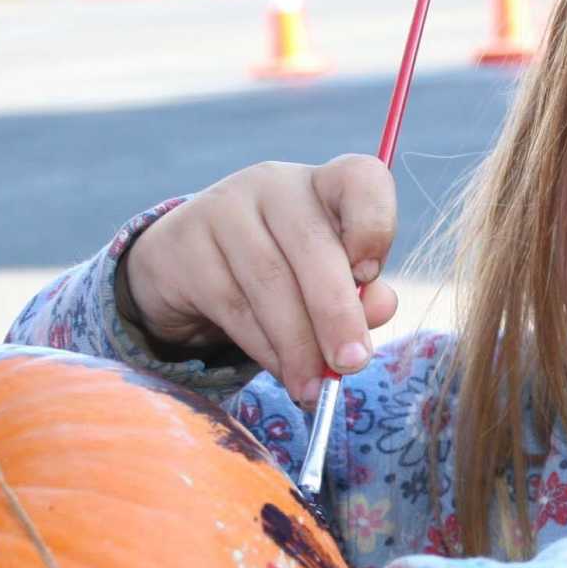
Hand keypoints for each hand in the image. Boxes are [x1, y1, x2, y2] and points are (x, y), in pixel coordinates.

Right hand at [125, 156, 400, 402]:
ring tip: (316, 388)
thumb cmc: (281, 273)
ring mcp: (225, 209)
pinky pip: (232, 304)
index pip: (361, 179)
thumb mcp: (327, 281)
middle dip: (336, 314)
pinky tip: (283, 373)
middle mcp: (276, 185)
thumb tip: (380, 308)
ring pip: (270, 282)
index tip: (370, 275)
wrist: (188, 266)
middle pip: (312, 246)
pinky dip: (263, 348)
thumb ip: (361, 295)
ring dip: (298, 345)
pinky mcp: (186, 244)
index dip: (374, 225)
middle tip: (352, 364)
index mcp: (325, 185)